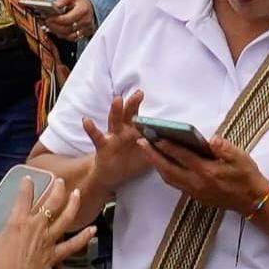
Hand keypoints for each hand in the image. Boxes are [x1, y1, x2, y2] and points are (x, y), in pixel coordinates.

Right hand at [0, 174, 92, 268]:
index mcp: (18, 223)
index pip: (24, 197)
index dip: (27, 185)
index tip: (28, 178)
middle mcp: (36, 228)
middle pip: (51, 203)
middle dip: (57, 188)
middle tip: (59, 180)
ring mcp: (48, 242)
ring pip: (66, 218)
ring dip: (73, 204)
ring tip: (77, 193)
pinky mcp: (54, 256)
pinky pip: (72, 245)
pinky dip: (84, 237)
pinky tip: (93, 229)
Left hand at [47, 0, 97, 43]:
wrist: (88, 4)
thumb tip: (54, 5)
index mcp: (83, 10)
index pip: (67, 19)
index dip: (56, 20)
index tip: (48, 18)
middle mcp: (86, 20)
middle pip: (67, 29)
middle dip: (54, 27)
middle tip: (47, 23)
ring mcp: (86, 28)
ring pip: (69, 36)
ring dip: (58, 32)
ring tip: (51, 26)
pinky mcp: (85, 33)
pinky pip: (73, 38)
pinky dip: (64, 36)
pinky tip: (58, 30)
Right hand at [82, 92, 162, 208]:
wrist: (112, 174)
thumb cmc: (131, 161)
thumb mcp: (148, 156)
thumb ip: (160, 151)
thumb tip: (183, 150)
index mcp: (137, 131)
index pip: (143, 117)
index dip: (149, 110)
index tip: (153, 98)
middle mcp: (125, 130)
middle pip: (130, 114)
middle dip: (134, 104)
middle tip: (139, 94)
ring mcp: (113, 136)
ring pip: (115, 120)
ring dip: (116, 110)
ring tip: (117, 99)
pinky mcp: (103, 145)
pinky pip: (96, 136)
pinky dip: (91, 128)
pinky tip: (86, 120)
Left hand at [151, 128, 268, 218]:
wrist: (252, 201)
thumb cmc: (247, 176)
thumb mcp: (241, 158)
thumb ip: (225, 148)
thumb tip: (212, 139)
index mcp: (208, 172)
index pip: (183, 157)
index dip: (168, 146)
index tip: (155, 136)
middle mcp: (197, 183)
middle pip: (169, 169)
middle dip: (153, 155)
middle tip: (141, 141)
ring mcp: (195, 192)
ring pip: (169, 178)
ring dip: (156, 165)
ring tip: (147, 151)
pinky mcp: (196, 197)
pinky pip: (175, 184)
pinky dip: (166, 173)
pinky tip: (162, 164)